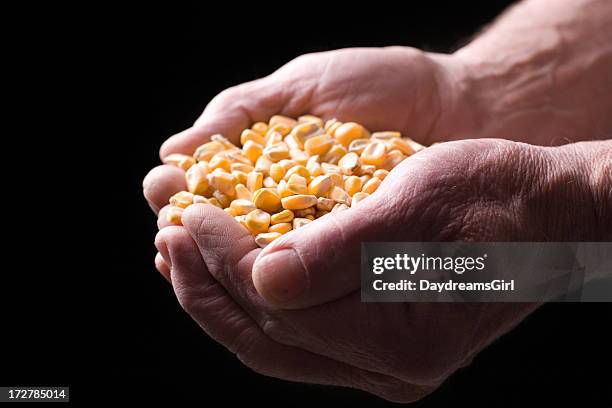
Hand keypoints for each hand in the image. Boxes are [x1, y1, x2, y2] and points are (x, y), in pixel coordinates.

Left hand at [153, 137, 598, 401]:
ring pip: (276, 342)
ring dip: (222, 297)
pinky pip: (300, 333)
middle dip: (207, 287)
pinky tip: (231, 269)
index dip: (224, 260)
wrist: (546, 214)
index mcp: (399, 340)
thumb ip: (337, 251)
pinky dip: (257, 302)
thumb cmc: (493, 199)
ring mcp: (384, 361)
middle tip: (169, 236)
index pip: (280, 307)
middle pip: (268, 339)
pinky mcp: (380, 342)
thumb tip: (259, 279)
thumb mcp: (415, 206)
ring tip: (182, 253)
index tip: (188, 214)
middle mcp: (388, 366)